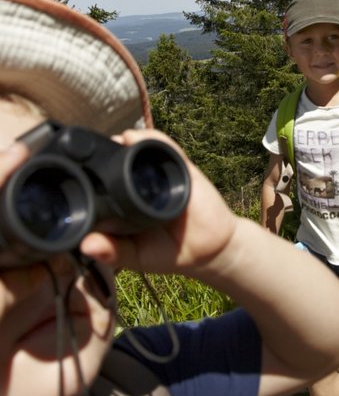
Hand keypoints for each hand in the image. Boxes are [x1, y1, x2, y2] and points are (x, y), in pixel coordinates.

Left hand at [80, 129, 236, 275]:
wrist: (210, 250)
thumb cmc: (169, 253)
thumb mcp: (136, 257)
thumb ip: (113, 251)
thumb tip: (85, 245)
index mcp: (124, 204)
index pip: (102, 183)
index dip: (88, 177)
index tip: (71, 174)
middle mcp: (140, 185)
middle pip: (117, 161)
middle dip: (102, 155)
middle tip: (85, 154)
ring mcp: (160, 174)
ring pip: (137, 150)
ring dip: (121, 143)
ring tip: (109, 144)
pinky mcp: (181, 167)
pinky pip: (164, 147)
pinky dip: (149, 139)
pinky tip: (132, 138)